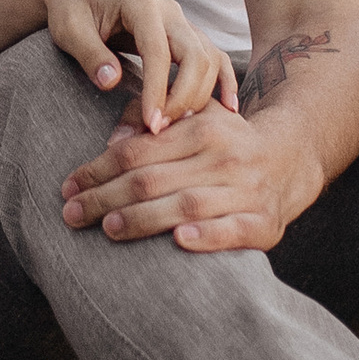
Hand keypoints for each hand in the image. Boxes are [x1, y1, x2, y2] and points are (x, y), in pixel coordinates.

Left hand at [37, 0, 235, 135]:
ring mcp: (182, 23)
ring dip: (200, 94)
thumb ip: (89, 53)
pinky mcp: (186, 37)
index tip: (149, 125)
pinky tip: (227, 109)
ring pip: (209, 58)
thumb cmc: (70, 9)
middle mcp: (169, 11)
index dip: (157, 90)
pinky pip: (215, 58)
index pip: (158, 50)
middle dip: (183, 96)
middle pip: (195, 54)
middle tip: (162, 130)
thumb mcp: (69, 29)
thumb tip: (111, 81)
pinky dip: (224, 82)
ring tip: (179, 127)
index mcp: (141, 4)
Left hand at [58, 98, 325, 254]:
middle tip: (71, 214)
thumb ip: (147, 119)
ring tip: (108, 228)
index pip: (137, 151)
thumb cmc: (224, 141)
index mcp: (201, 128)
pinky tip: (179, 242)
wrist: (290, 157)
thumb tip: (113, 141)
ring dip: (144, 219)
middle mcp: (225, 156)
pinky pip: (234, 231)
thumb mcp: (193, 117)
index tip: (67, 187)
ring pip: (186, 205)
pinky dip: (208, 237)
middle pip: (153, 179)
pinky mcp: (265, 223)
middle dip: (106, 197)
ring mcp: (246, 190)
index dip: (97, 169)